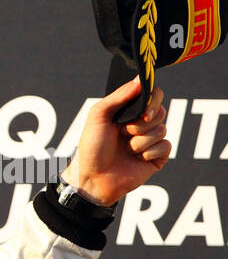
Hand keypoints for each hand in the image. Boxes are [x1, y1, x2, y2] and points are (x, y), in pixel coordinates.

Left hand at [62, 76, 170, 206]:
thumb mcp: (98, 116)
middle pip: (161, 111)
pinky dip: (149, 152)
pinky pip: (166, 146)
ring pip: (162, 130)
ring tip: (126, 150)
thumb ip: (118, 96)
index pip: (152, 95)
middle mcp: (141, 125)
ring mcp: (150, 141)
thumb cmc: (92, 148)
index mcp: (128, 112)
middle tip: (125, 133)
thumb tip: (140, 80)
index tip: (142, 111)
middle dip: (142, 123)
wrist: (93, 178)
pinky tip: (136, 159)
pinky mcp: (156, 157)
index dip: (152, 100)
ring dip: (140, 141)